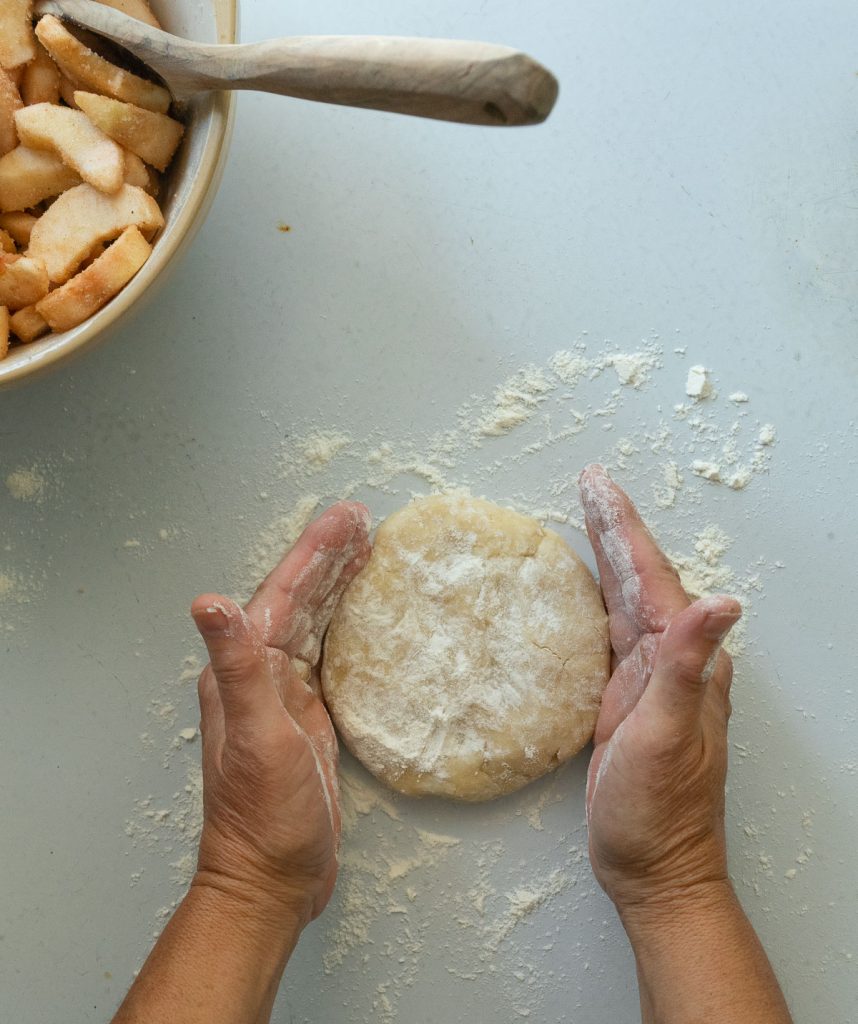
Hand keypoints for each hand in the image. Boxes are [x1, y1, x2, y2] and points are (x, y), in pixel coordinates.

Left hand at [190, 501, 371, 926]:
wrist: (272, 879)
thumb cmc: (263, 815)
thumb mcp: (254, 737)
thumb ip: (238, 668)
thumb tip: (208, 602)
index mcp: (245, 670)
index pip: (282, 594)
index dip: (314, 553)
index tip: (349, 517)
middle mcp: (261, 674)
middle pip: (299, 600)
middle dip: (329, 557)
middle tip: (365, 519)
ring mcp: (285, 695)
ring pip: (315, 622)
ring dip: (338, 584)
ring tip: (368, 549)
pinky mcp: (310, 716)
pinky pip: (329, 653)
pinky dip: (346, 625)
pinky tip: (364, 614)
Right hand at [579, 465, 740, 915]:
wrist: (654, 867)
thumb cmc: (659, 812)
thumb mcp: (670, 737)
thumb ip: (690, 669)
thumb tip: (724, 604)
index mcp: (680, 660)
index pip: (650, 576)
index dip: (622, 528)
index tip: (596, 486)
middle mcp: (668, 662)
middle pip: (638, 577)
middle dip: (612, 528)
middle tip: (587, 485)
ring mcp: (645, 680)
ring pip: (623, 600)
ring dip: (605, 557)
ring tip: (584, 519)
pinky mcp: (621, 700)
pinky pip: (607, 633)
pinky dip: (594, 600)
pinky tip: (581, 592)